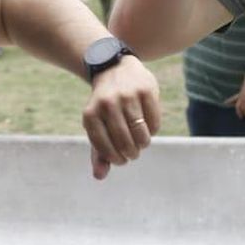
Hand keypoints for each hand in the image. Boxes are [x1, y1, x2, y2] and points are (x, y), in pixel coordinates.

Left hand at [84, 56, 160, 179]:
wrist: (114, 68)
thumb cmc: (105, 106)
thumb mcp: (97, 125)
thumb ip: (98, 152)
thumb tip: (99, 176)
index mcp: (90, 115)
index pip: (105, 149)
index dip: (116, 159)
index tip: (121, 160)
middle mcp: (107, 104)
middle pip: (125, 143)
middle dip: (132, 153)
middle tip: (133, 153)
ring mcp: (127, 96)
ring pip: (141, 134)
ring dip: (143, 144)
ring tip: (141, 143)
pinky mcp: (146, 90)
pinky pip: (154, 122)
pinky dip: (153, 130)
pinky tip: (148, 128)